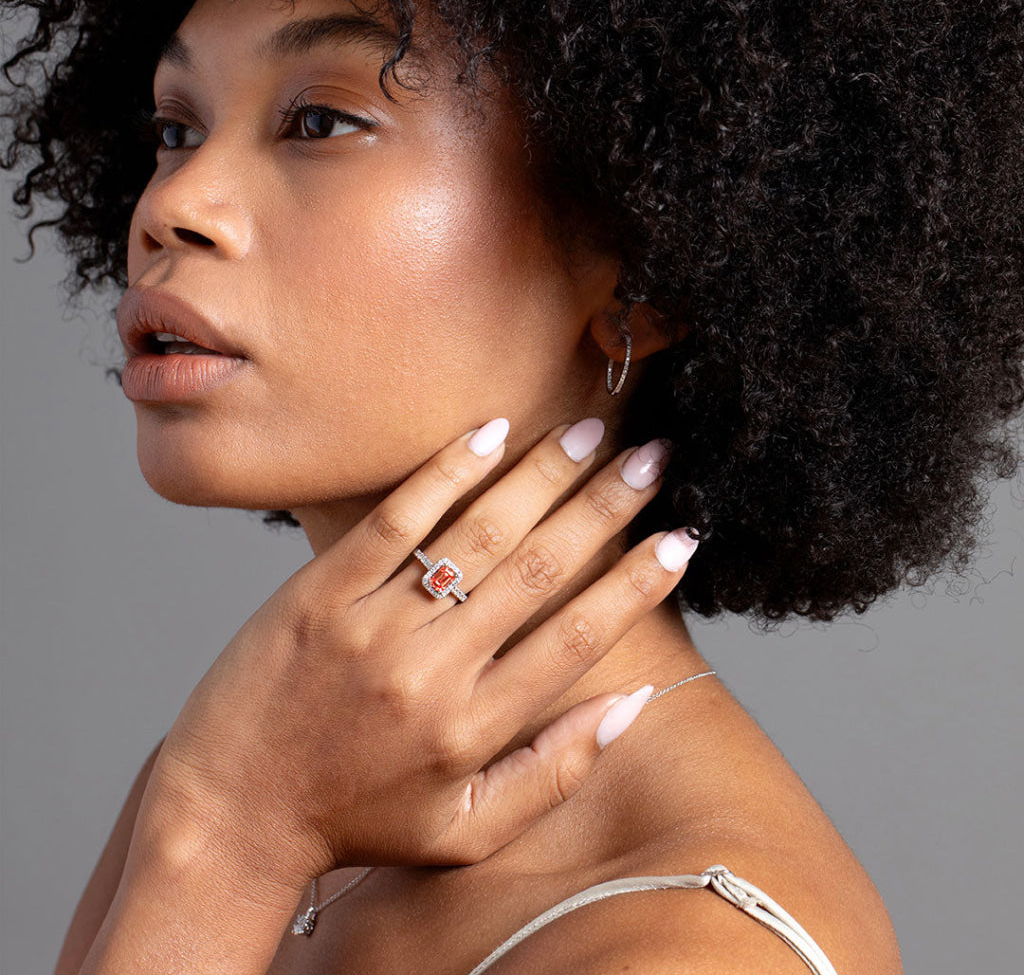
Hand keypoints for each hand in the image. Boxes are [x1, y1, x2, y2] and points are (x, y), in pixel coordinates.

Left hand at [137, 417, 697, 889]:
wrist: (231, 809)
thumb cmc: (358, 820)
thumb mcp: (468, 832)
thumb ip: (556, 772)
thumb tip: (634, 703)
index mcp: (475, 729)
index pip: (577, 639)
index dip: (636, 584)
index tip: (679, 539)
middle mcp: (432, 671)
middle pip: (538, 570)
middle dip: (605, 508)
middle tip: (651, 457)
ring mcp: (374, 625)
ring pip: (477, 534)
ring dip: (541, 476)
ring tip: (590, 434)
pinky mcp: (321, 592)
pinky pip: (395, 519)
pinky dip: (446, 472)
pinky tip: (491, 434)